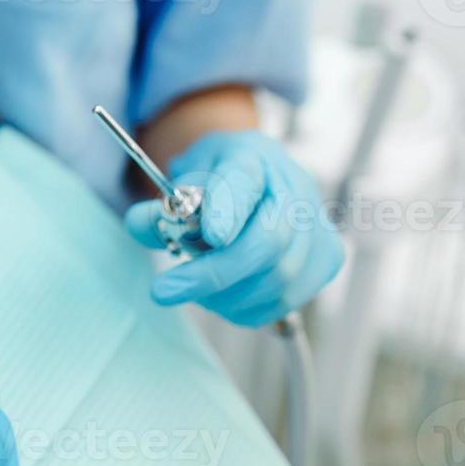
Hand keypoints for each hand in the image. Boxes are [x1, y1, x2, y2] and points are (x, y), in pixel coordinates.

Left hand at [124, 130, 343, 327]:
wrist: (254, 177)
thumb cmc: (215, 180)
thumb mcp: (179, 179)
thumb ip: (160, 205)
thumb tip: (140, 224)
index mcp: (252, 157)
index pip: (243, 180)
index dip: (228, 210)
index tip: (209, 235)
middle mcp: (293, 187)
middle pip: (268, 241)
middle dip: (213, 274)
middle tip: (164, 291)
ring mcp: (317, 225)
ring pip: (280, 277)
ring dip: (227, 295)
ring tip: (193, 290)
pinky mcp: (326, 260)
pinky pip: (288, 299)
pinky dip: (247, 308)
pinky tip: (221, 298)